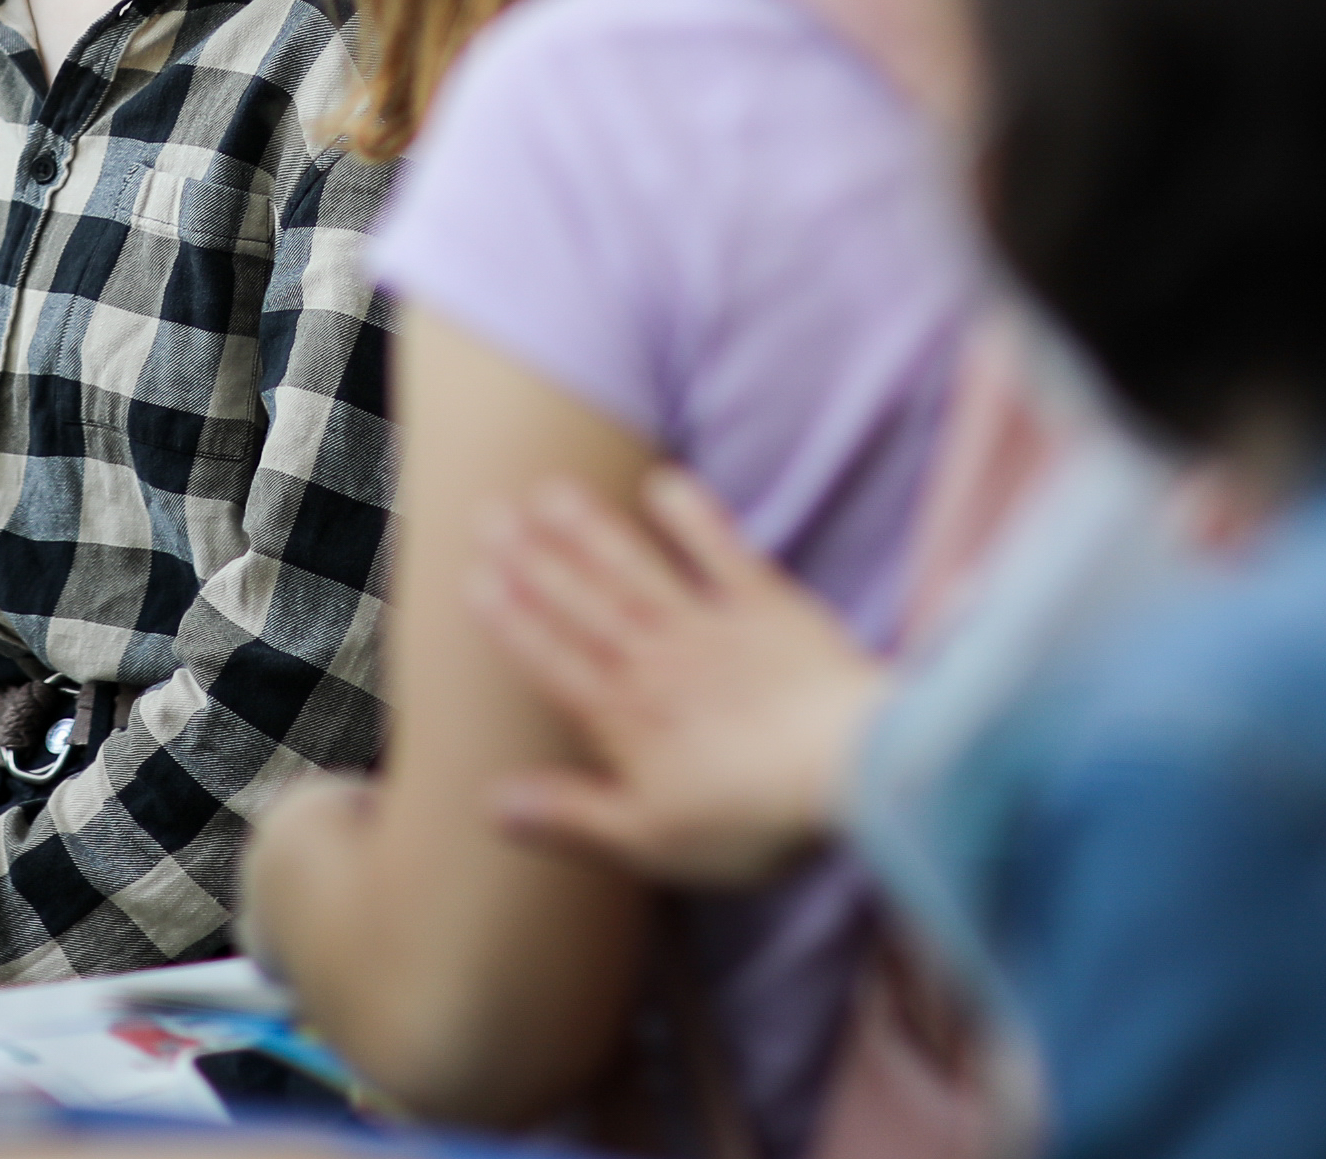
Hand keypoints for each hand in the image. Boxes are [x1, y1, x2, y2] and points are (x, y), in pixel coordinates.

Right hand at [474, 467, 886, 889]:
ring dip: (589, 531)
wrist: (853, 772)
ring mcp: (711, 628)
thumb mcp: (650, 840)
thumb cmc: (752, 819)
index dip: (510, 619)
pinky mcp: (769, 608)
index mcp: (624, 718)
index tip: (472, 576)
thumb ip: (570, 815)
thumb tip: (491, 803)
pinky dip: (692, 518)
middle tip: (487, 513)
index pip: (552, 660)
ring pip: (634, 571)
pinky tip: (661, 485)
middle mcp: (656, 661)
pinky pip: (723, 553)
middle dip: (531, 560)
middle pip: (581, 604)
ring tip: (548, 491)